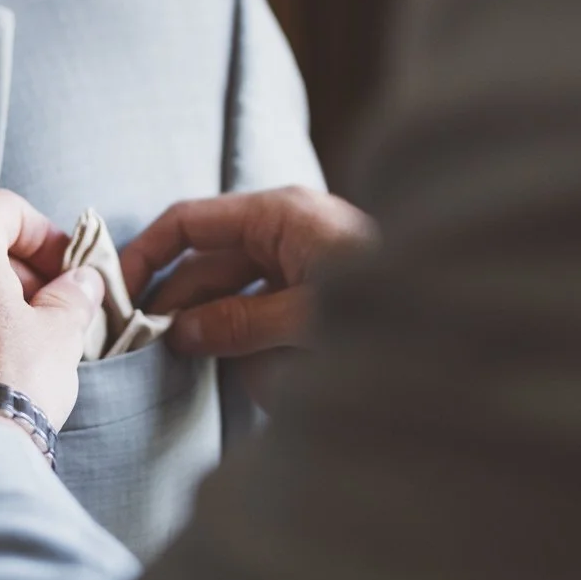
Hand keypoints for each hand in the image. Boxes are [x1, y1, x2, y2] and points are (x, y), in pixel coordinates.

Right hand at [121, 184, 374, 362]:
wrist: (465, 320)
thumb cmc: (391, 308)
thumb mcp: (305, 318)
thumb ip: (240, 324)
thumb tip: (180, 334)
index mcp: (279, 214)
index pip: (189, 222)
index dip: (146, 254)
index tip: (115, 293)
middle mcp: (285, 229)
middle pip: (205, 263)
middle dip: (173, 302)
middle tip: (136, 347)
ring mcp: (299, 260)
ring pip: (230, 292)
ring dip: (205, 326)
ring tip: (176, 362)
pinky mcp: (313, 292)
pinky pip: (259, 310)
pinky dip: (239, 336)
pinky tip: (227, 365)